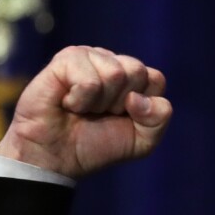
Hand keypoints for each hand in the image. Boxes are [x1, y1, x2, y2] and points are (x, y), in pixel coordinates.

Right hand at [0, 46, 171, 177]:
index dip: (142, 107)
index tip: (121, 118)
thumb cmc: (94, 145)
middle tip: (98, 113)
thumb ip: (159, 118)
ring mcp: (88, 56)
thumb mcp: (141, 141)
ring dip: (99, 103)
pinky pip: (91, 80)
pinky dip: (81, 100)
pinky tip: (67, 103)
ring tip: (82, 108)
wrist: (55, 158)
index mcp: (131, 77)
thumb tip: (138, 97)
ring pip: (116, 74)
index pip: (155, 79)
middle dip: (120, 104)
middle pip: (138, 72)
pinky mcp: (65, 59)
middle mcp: (111, 62)